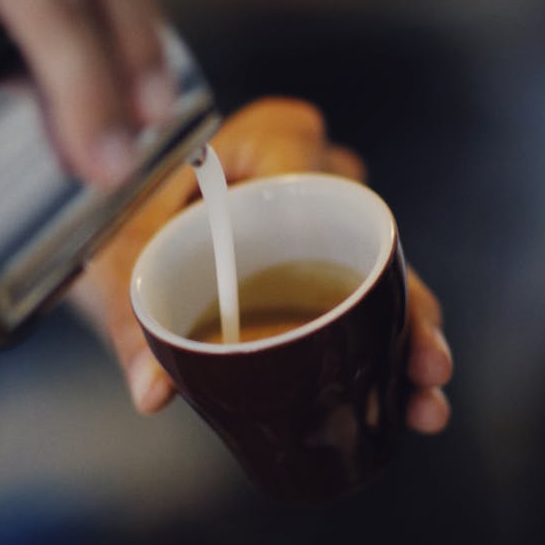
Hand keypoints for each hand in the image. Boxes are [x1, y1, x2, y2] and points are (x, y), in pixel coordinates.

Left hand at [72, 98, 452, 434]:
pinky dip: (384, 354)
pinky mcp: (326, 272)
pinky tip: (406, 402)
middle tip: (425, 364)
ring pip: (380, 280)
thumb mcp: (120, 270)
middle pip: (369, 236)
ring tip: (425, 399)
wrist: (119, 242)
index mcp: (259, 142)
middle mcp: (310, 179)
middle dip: (407, 307)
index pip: (306, 164)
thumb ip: (131, 325)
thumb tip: (154, 391)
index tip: (348, 292)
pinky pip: (365, 306)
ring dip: (408, 340)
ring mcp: (325, 228)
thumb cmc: (122, 230)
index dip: (335, 227)